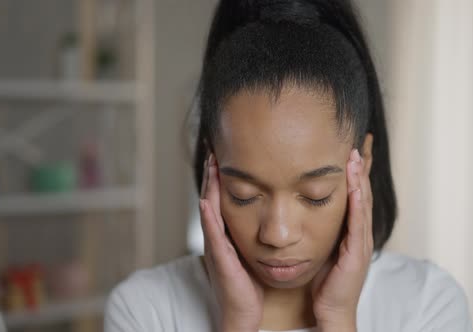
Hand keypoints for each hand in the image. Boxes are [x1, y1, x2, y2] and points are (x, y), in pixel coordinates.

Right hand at [199, 153, 263, 331]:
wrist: (243, 313)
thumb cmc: (249, 285)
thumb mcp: (250, 253)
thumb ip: (252, 234)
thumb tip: (266, 215)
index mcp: (227, 234)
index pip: (224, 199)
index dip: (223, 177)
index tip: (226, 154)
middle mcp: (218, 237)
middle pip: (213, 198)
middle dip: (213, 174)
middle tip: (215, 149)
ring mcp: (216, 247)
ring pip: (210, 210)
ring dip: (208, 187)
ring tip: (210, 164)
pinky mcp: (220, 259)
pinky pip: (213, 234)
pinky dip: (208, 217)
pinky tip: (206, 201)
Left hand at [311, 149, 373, 331]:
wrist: (332, 309)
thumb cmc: (327, 282)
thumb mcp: (325, 248)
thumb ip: (322, 228)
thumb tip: (309, 209)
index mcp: (353, 230)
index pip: (356, 193)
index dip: (357, 171)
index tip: (353, 147)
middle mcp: (361, 232)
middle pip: (364, 192)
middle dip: (362, 166)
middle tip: (361, 141)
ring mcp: (361, 242)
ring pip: (363, 203)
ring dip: (360, 178)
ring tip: (356, 156)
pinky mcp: (357, 253)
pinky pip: (358, 223)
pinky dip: (358, 203)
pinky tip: (356, 187)